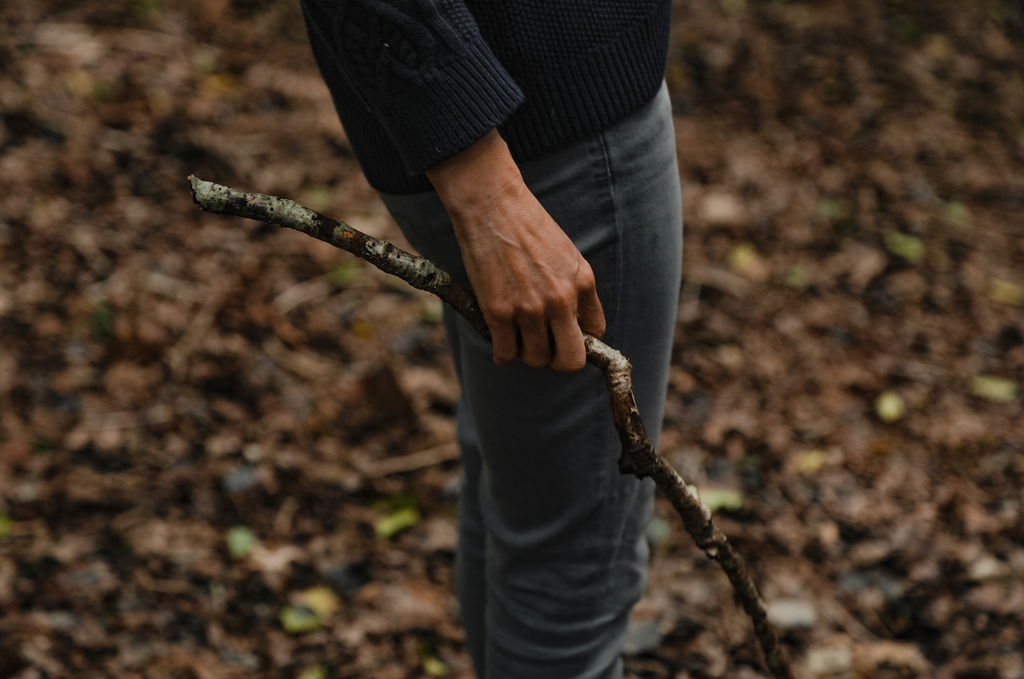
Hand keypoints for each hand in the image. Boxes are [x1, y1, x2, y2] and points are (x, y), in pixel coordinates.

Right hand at [426, 130, 604, 371]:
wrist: (492, 205)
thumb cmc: (528, 225)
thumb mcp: (568, 253)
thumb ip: (577, 288)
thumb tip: (578, 325)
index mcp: (583, 283)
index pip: (594, 335)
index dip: (578, 339)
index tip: (562, 333)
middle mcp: (561, 300)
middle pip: (570, 361)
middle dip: (558, 360)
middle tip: (544, 347)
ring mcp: (530, 309)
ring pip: (535, 360)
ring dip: (526, 353)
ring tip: (518, 336)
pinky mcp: (499, 312)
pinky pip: (505, 355)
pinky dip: (503, 355)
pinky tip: (501, 343)